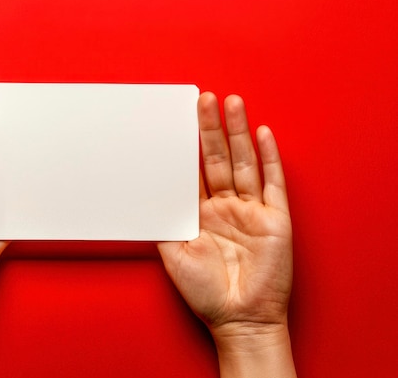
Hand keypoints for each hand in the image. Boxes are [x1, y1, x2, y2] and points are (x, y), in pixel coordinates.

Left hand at [158, 92, 295, 376]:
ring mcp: (252, 210)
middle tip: (202, 99)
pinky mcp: (276, 219)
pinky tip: (262, 134)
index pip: (193, 170)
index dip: (186, 146)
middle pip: (218, 159)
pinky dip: (269, 158)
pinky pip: (273, 183)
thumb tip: (143, 190)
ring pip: (244, 163)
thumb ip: (163, 220)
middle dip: (210, 129)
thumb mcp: (172, 252)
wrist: (239, 319)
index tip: (176, 120)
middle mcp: (226, 206)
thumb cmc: (204, 292)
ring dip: (237, 133)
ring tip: (230, 103)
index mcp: (201, 213)